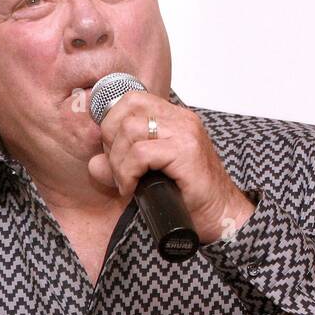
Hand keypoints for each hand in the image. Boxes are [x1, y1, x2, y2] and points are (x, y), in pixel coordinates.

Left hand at [88, 90, 254, 244]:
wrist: (221, 215)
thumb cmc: (187, 196)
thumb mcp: (144, 176)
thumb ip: (118, 166)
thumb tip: (94, 163)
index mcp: (173, 118)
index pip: (130, 99)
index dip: (110, 122)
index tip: (110, 151)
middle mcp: (180, 119)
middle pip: (126, 109)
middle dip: (110, 140)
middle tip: (119, 169)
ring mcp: (185, 132)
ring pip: (129, 131)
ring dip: (118, 162)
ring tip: (126, 182)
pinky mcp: (185, 151)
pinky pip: (140, 154)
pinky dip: (128, 173)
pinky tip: (133, 188)